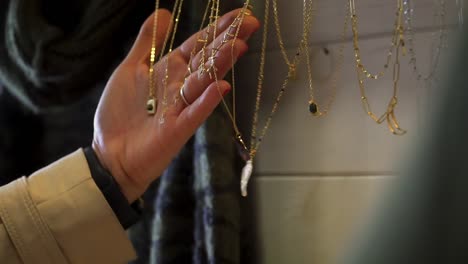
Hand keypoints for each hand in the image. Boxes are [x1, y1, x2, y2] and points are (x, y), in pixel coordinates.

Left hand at [92, 9, 259, 201]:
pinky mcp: (177, 129)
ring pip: (204, 81)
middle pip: (207, 59)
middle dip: (228, 40)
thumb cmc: (120, 112)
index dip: (217, 29)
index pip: (199, 44)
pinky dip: (207, 100)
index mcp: (171, 69)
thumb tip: (164, 12)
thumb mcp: (131, 69)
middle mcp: (181, 86)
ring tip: (239, 45)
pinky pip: (195, 112)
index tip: (240, 14)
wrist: (110, 152)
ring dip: (221, 64)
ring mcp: (181, 107)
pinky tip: (220, 86)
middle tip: (251, 23)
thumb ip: (147, 41)